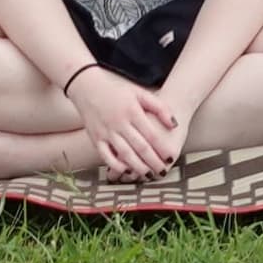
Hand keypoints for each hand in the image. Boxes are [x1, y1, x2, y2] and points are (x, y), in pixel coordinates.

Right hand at [66, 66, 183, 176]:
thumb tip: (174, 125)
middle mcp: (119, 123)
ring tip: (148, 175)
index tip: (170, 158)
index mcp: (132, 111)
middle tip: (162, 172)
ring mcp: (106, 132)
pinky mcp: (95, 138)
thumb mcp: (140, 93)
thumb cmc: (118, 91)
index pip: (151, 134)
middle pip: (140, 147)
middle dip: (153, 162)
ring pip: (124, 154)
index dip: (162, 148)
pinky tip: (127, 171)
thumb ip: (159, 108)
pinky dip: (116, 165)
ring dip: (138, 167)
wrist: (87, 87)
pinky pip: (106, 156)